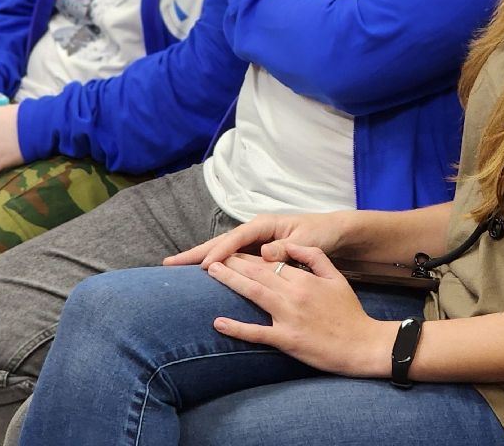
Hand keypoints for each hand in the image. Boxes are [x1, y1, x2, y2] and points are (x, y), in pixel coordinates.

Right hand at [162, 210, 350, 267]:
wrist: (334, 234)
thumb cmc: (322, 234)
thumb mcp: (308, 240)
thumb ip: (287, 247)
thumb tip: (266, 253)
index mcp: (265, 225)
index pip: (236, 239)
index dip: (220, 251)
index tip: (206, 265)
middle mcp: (255, 232)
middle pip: (220, 243)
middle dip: (195, 253)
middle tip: (169, 264)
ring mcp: (254, 243)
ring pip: (222, 252)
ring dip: (199, 260)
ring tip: (175, 269)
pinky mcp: (256, 255)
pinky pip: (231, 262)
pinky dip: (215, 267)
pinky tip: (200, 278)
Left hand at [207, 244, 395, 376]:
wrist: (361, 344)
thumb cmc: (349, 312)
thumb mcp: (337, 277)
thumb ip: (314, 258)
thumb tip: (290, 246)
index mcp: (305, 279)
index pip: (271, 262)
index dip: (250, 255)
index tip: (233, 250)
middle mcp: (294, 295)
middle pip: (258, 274)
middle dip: (234, 263)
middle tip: (212, 256)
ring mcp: (288, 317)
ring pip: (254, 294)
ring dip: (231, 282)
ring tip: (212, 272)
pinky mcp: (286, 339)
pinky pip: (257, 333)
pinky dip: (237, 328)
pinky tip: (218, 322)